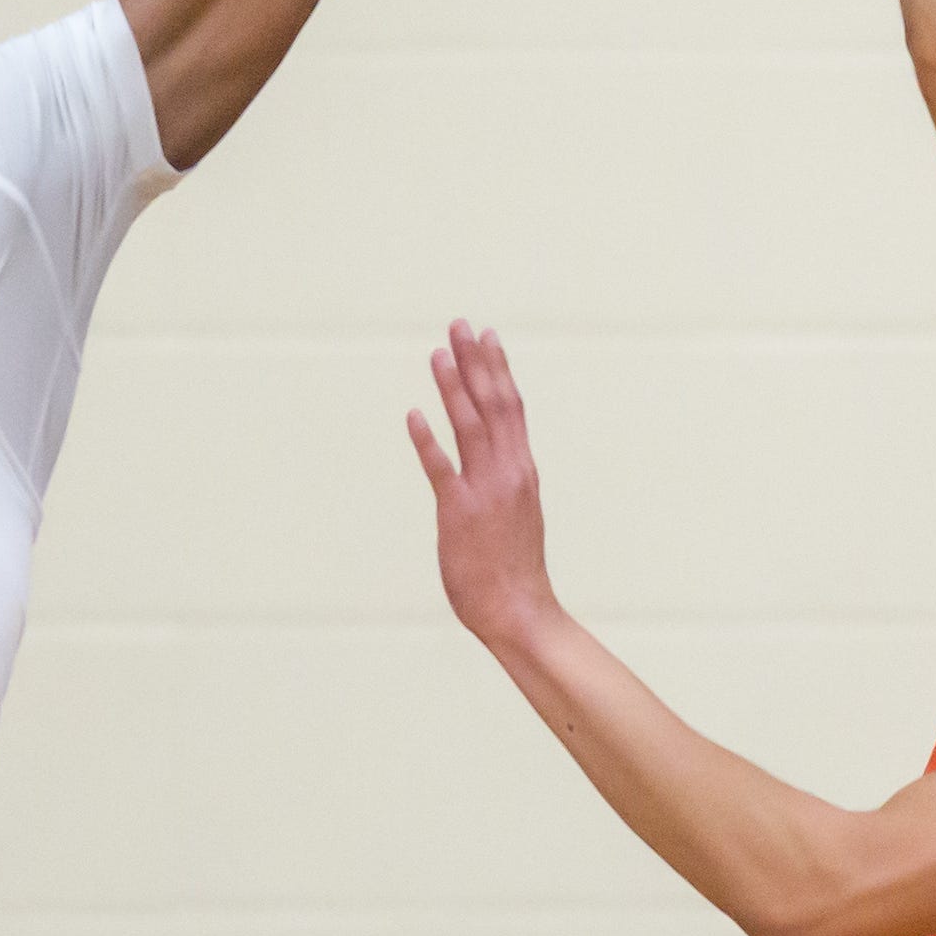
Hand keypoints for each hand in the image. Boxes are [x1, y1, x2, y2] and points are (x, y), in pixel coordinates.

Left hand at [407, 323, 560, 649]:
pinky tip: (413, 415)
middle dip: (476, 362)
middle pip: (493, 405)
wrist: (520, 611)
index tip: (486, 334)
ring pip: (470, 427)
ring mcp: (485, 492)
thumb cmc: (514, 567)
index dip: (497, 368)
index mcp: (522, 470)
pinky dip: (428, 441)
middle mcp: (508, 472)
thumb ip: (503, 479)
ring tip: (438, 354)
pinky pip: (442, 471)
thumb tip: (493, 456)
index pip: (511, 407)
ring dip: (453, 388)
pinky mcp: (459, 514)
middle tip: (460, 324)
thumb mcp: (516, 511)